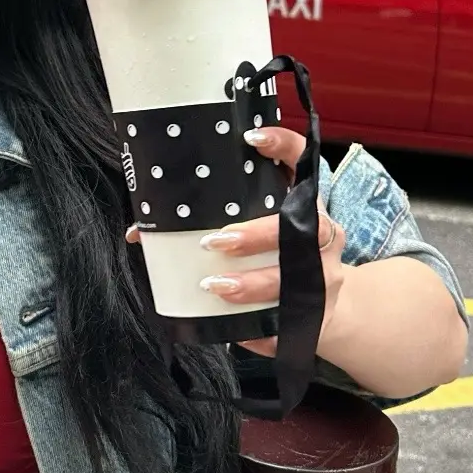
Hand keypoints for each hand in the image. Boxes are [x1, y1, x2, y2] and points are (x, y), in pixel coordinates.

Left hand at [126, 124, 347, 355]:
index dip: (281, 144)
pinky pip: (293, 322)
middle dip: (257, 234)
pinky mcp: (321, 312)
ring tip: (216, 285)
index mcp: (305, 201)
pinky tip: (242, 334)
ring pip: (296, 278)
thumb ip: (211, 222)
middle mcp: (322, 233)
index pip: (301, 159)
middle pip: (302, 228)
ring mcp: (326, 274)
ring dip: (254, 283)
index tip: (249, 138)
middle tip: (216, 240)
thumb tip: (140, 231)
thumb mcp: (261, 230)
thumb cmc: (279, 257)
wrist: (333, 308)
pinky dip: (266, 331)